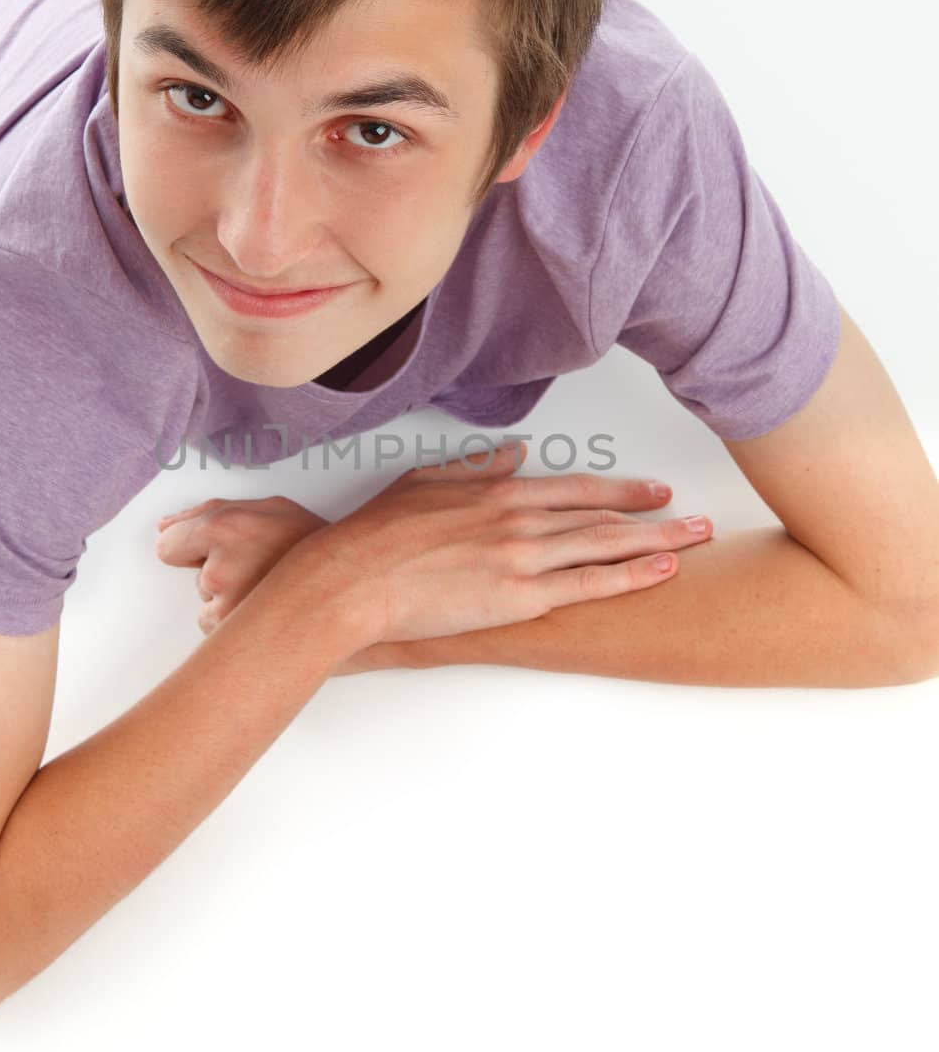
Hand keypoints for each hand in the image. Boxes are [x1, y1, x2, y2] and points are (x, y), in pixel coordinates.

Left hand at [156, 494, 328, 636]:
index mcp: (227, 526)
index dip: (189, 548)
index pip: (170, 545)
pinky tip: (269, 610)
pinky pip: (219, 628)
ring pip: (209, 603)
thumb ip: (211, 511)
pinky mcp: (236, 634)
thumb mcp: (272, 509)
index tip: (206, 551)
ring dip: (231, 599)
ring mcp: (229, 605)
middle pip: (197, 576)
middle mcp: (222, 567)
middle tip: (260, 569)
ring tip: (272, 589)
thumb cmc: (315, 548)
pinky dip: (238, 623)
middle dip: (218, 574)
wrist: (355, 588)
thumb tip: (165, 528)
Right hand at [286, 439, 712, 647]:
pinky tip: (663, 571)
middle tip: (695, 515)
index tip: (651, 490)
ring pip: (606, 546)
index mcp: (497, 492)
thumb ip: (474, 468)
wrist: (354, 579)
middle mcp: (520, 519)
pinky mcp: (520, 597)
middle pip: (602, 515)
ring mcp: (524, 558)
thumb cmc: (376, 536)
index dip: (619, 489)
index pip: (575, 489)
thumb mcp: (424, 482)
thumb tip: (513, 454)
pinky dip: (631, 576)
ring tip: (697, 538)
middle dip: (655, 514)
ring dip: (659, 541)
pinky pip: (589, 586)